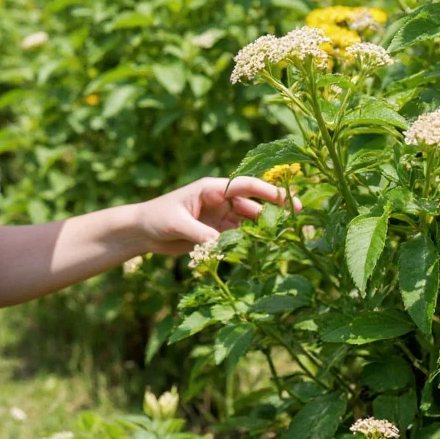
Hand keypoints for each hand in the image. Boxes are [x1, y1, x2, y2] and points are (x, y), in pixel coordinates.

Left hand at [132, 176, 301, 255]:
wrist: (142, 231)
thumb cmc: (156, 218)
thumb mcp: (176, 224)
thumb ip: (200, 234)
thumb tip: (221, 245)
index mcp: (211, 189)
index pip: (245, 186)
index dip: (267, 192)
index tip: (287, 200)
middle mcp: (220, 201)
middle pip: (253, 205)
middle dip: (274, 213)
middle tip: (296, 223)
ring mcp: (220, 217)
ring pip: (249, 223)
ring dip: (264, 231)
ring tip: (284, 240)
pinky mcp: (217, 233)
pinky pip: (238, 237)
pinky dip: (250, 244)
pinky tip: (262, 252)